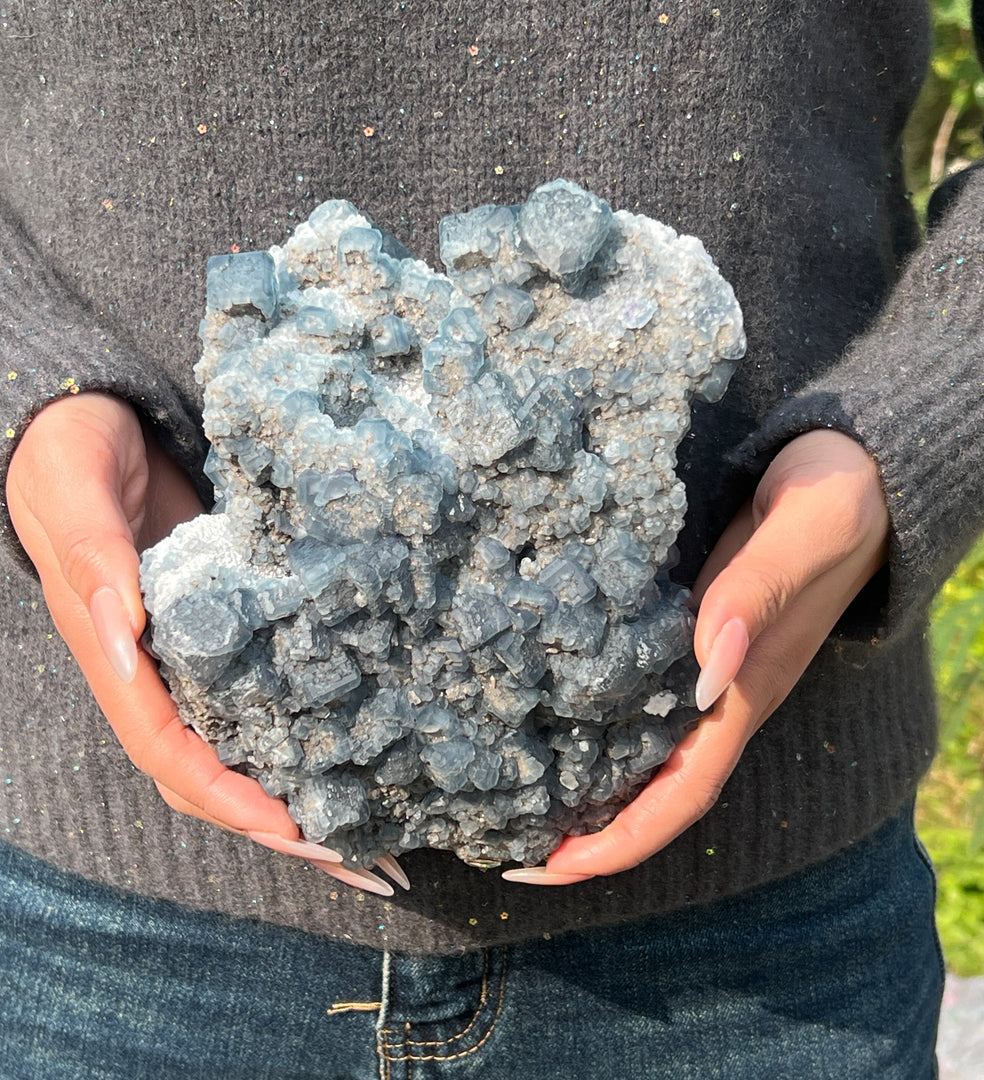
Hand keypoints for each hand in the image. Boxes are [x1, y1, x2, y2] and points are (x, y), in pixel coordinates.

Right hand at [6, 392, 402, 893]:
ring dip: (291, 800)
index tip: (291, 827)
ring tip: (366, 836)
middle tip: (355, 857)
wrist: (89, 427)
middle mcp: (150, 674)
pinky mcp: (223, 636)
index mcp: (112, 658)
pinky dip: (297, 741)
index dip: (226, 794)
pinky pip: (256, 703)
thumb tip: (127, 632)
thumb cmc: (73, 456)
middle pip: (206, 773)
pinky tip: (354, 756)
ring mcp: (187, 661)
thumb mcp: (75, 491)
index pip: (166, 749)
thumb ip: (94, 558)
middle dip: (273, 823)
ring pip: (235, 751)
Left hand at [503, 429, 889, 883]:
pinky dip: (595, 731)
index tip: (557, 867)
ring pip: (644, 756)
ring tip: (515, 806)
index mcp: (749, 690)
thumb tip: (704, 675)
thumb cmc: (832, 501)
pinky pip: (638, 704)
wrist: (853, 474)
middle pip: (656, 794)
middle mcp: (724, 696)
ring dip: (587, 793)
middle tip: (509, 853)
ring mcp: (706, 672)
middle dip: (589, 836)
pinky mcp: (689, 638)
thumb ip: (755, 594)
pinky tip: (547, 727)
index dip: (624, 838)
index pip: (686, 790)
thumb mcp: (804, 530)